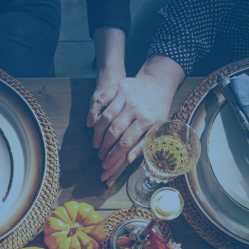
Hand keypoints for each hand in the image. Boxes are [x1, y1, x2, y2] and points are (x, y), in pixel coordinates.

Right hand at [88, 56, 183, 186]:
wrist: (158, 83)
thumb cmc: (157, 110)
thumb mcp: (156, 128)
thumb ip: (142, 144)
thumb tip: (127, 160)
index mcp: (147, 119)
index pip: (126, 142)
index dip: (114, 155)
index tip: (106, 165)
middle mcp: (135, 107)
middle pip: (114, 131)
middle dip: (105, 147)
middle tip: (100, 157)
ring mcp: (125, 95)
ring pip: (106, 117)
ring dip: (98, 133)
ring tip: (96, 144)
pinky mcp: (118, 86)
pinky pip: (101, 101)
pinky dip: (93, 113)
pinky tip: (90, 125)